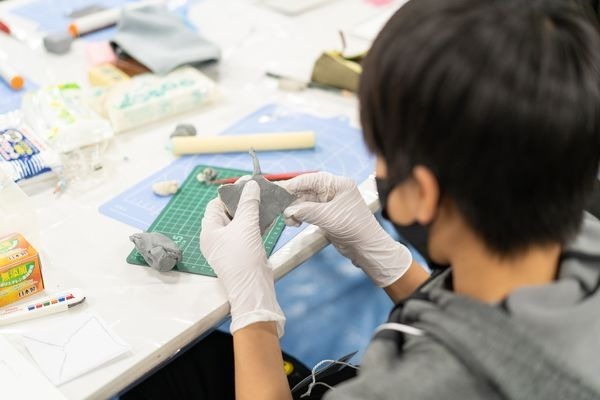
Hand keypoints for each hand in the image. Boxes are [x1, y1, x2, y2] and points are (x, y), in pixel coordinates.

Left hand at [200, 180, 284, 336]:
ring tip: (266, 197)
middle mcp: (217, 238)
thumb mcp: (245, 226)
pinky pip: (250, 232)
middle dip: (244, 200)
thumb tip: (251, 184)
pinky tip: (270, 213)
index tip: (247, 183)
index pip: (216, 204)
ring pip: (241, 222)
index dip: (231, 193)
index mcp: (209, 231)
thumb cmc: (243, 257)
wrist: (254, 289)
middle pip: (229, 212)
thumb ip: (248, 203)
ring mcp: (231, 246)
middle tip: (258, 188)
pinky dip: (258, 222)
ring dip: (253, 211)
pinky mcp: (245, 251)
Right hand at [279, 172, 411, 287]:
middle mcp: (334, 191)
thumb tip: (288, 210)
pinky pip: (308, 212)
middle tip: (280, 208)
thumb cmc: (354, 228)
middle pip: (307, 190)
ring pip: (306, 202)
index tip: (279, 191)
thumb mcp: (328, 217)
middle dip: (293, 200)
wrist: (367, 248)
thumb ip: (306, 211)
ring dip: (295, 210)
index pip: (311, 179)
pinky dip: (300, 216)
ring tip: (290, 220)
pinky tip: (295, 223)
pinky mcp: (327, 216)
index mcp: (339, 184)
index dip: (294, 184)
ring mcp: (330, 204)